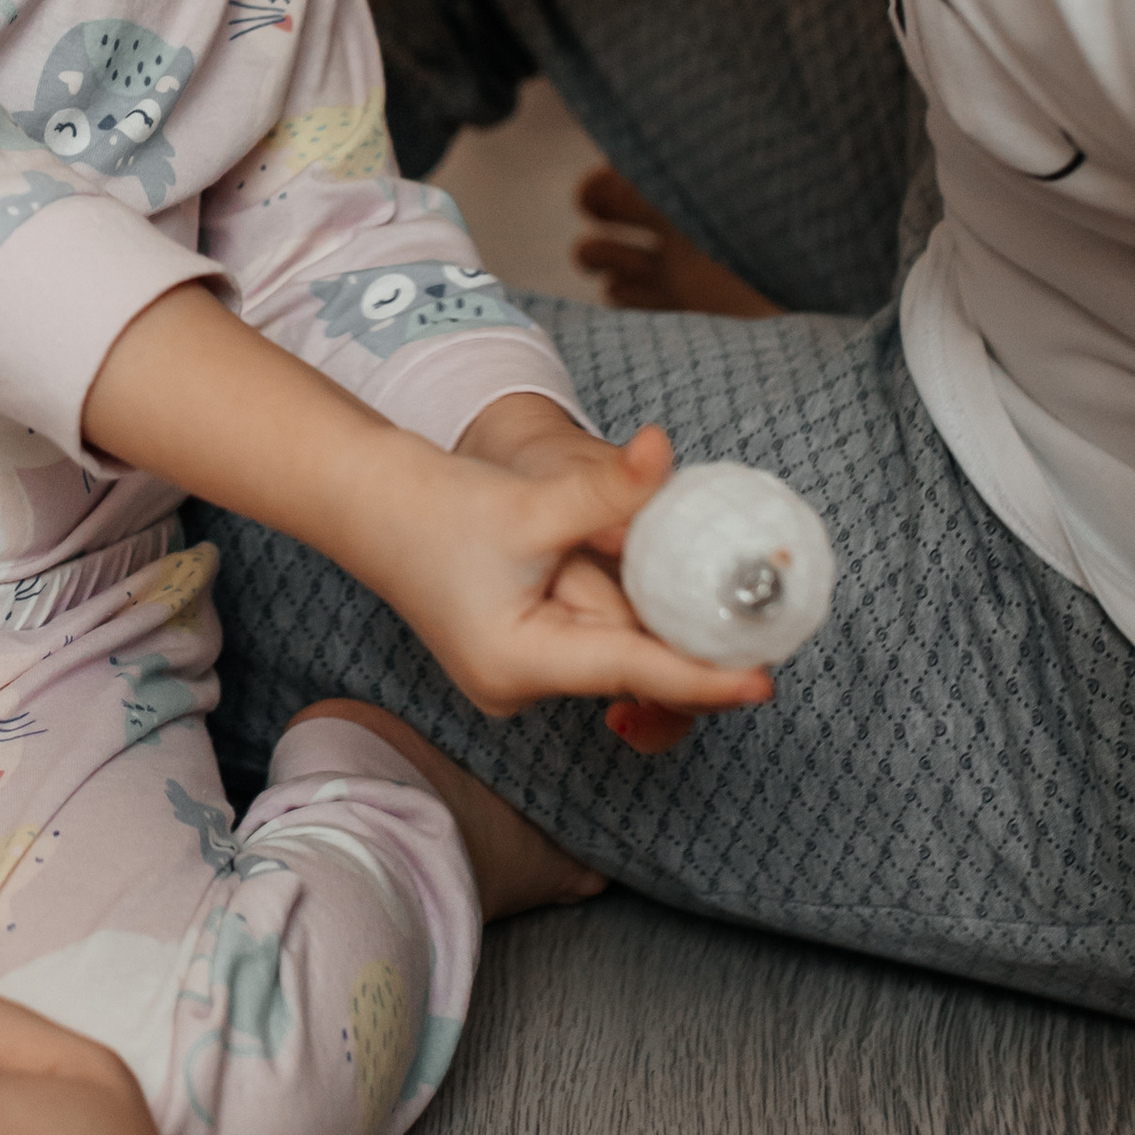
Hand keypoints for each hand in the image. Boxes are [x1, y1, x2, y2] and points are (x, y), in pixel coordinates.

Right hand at [359, 407, 770, 740]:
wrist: (369, 504)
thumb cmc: (433, 507)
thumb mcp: (529, 502)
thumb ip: (607, 488)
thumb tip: (664, 450)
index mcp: (519, 664)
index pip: (633, 671)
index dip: (704, 677)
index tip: (764, 683)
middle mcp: (521, 684)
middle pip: (631, 662)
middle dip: (676, 620)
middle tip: (733, 589)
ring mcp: (521, 674)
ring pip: (615, 642)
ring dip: (637, 599)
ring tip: (608, 544)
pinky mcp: (524, 652)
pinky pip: (594, 632)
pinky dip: (616, 600)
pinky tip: (603, 557)